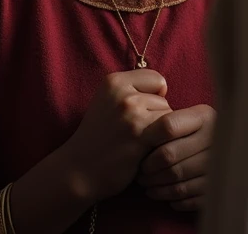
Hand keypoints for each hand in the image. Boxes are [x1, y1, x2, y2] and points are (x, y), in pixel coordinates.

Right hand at [63, 70, 170, 203]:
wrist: (79, 170)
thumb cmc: (98, 136)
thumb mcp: (107, 101)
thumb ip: (132, 90)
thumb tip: (164, 91)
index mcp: (114, 81)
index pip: (156, 79)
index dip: (154, 96)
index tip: (143, 111)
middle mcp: (123, 94)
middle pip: (163, 100)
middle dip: (157, 117)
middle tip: (138, 133)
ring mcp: (132, 115)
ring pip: (168, 117)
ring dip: (161, 133)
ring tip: (142, 143)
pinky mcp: (140, 137)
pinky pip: (168, 133)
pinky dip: (164, 144)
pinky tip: (149, 153)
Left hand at [138, 104, 215, 211]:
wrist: (234, 150)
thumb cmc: (198, 133)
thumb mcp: (189, 118)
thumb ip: (168, 119)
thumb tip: (138, 126)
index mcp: (204, 117)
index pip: (168, 126)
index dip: (149, 141)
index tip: (140, 149)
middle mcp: (214, 139)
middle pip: (169, 156)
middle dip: (149, 169)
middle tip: (140, 173)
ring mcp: (218, 167)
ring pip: (176, 181)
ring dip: (157, 187)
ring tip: (147, 185)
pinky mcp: (217, 189)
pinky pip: (188, 199)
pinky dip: (173, 200)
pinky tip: (165, 196)